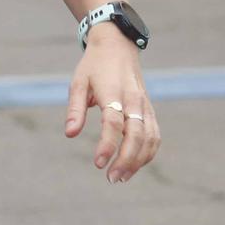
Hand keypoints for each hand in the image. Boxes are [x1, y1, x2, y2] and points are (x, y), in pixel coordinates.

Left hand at [63, 28, 160, 183]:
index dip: (108, 145)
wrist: (117, 45)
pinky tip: (134, 165)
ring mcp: (144, 105)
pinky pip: (155, 134)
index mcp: (113, 92)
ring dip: (139, 160)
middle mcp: (133, 100)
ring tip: (122, 177)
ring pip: (150, 137)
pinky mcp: (149, 109)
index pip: (113, 123)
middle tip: (111, 178)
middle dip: (126, 159)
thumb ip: (75, 109)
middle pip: (137, 134)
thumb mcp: (78, 82)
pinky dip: (148, 152)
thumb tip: (70, 134)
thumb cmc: (94, 66)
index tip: (98, 164)